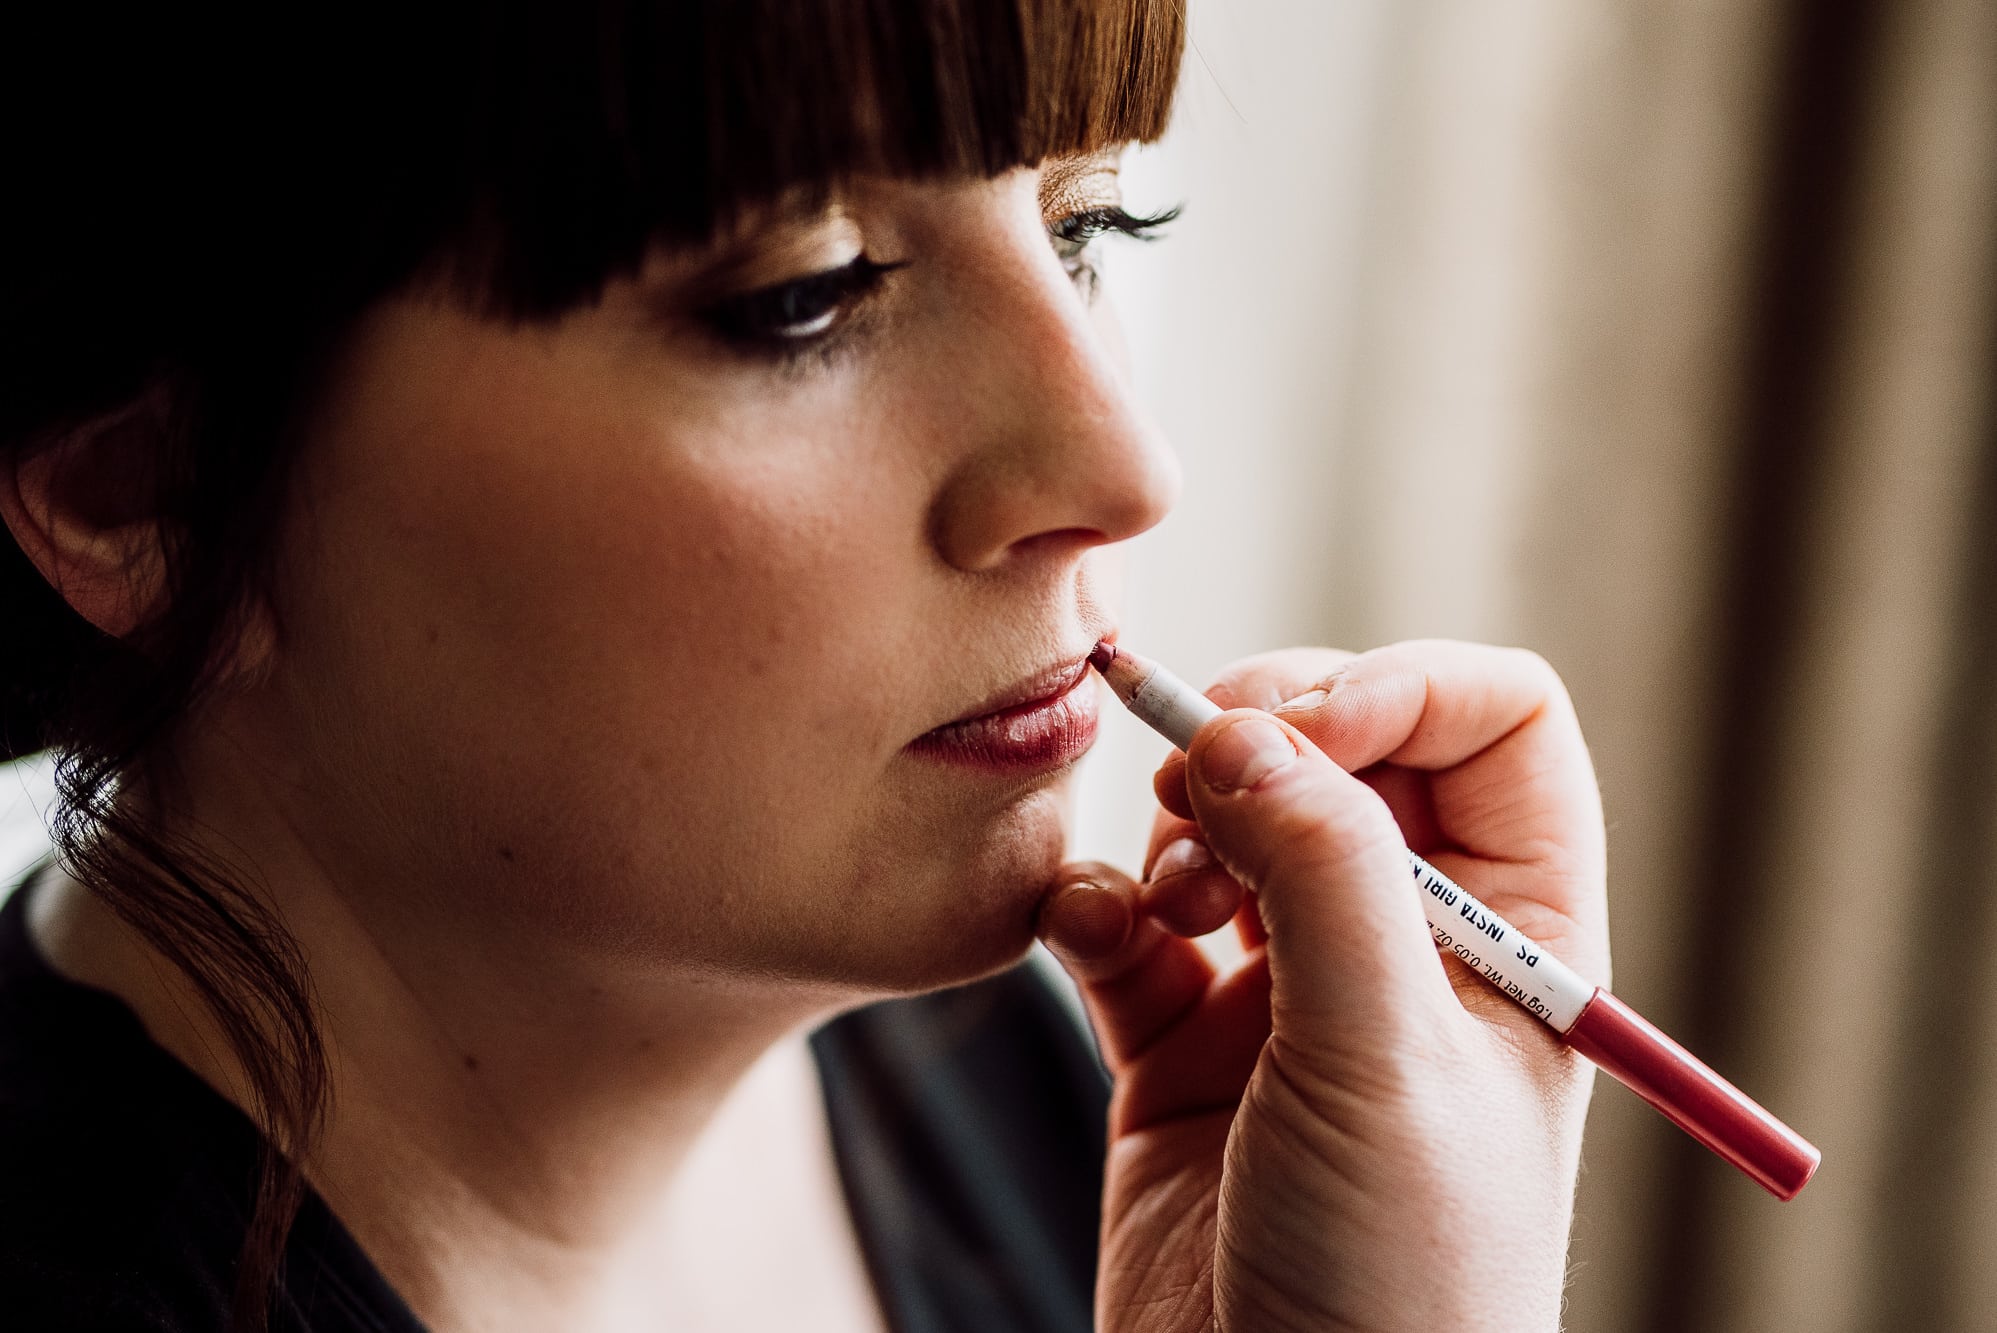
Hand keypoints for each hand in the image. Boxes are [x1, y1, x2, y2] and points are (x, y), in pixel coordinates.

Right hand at [1039, 642, 1608, 1331]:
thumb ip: (1325, 873)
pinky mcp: (1182, 1042)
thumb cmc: (1394, 1284)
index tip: (1304, 730)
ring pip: (1228, 820)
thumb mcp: (1383, 1060)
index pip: (1493, 726)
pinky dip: (1097, 905)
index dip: (1400, 692)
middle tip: (1199, 789)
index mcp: (1513, 933)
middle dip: (1262, 741)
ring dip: (1177, 826)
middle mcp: (1406, 944)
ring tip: (1166, 900)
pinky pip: (1130, 921)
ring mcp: (1289, 991)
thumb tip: (1245, 726)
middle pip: (1343, 747)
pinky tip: (1089, 936)